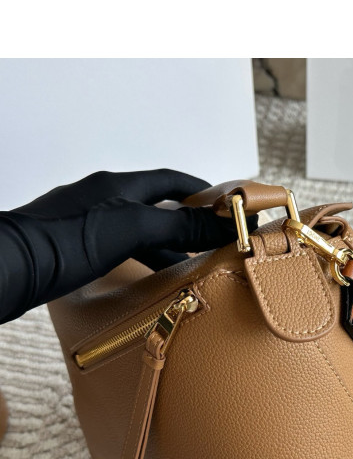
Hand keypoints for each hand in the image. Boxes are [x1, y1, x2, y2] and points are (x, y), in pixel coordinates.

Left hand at [0, 169, 248, 323]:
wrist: (11, 266)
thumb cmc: (66, 240)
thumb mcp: (133, 228)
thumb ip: (179, 225)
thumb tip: (224, 223)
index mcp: (119, 186)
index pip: (170, 179)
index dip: (200, 191)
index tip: (224, 205)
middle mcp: (104, 199)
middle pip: (157, 207)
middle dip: (186, 224)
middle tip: (211, 242)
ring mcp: (87, 222)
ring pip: (138, 231)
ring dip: (164, 246)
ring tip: (188, 266)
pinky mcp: (74, 246)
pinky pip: (119, 249)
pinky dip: (139, 260)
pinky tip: (147, 278)